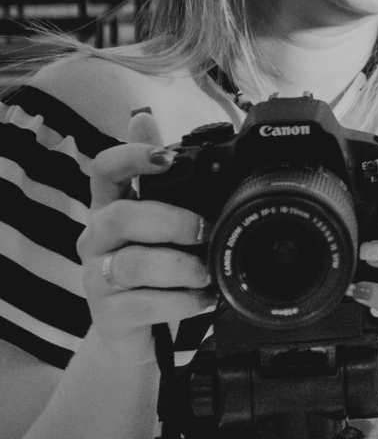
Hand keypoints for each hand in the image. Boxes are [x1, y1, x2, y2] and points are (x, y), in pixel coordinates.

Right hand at [76, 111, 214, 362]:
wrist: (141, 333)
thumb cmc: (157, 267)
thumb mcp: (162, 219)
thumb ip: (158, 173)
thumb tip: (142, 117)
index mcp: (112, 206)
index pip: (104, 170)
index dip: (131, 157)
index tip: (167, 157)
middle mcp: (98, 239)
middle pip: (119, 217)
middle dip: (169, 220)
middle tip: (205, 229)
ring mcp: (98, 278)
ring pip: (132, 264)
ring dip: (180, 265)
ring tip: (207, 271)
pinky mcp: (108, 315)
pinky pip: (142, 304)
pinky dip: (181, 301)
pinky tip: (202, 298)